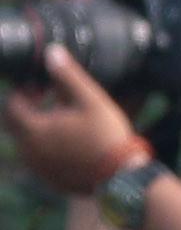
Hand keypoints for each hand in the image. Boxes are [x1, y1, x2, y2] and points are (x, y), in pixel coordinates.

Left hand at [3, 47, 143, 199]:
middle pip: (14, 123)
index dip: (23, 91)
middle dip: (27, 109)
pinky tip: (70, 141)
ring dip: (37, 127)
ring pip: (26, 141)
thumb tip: (52, 52)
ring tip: (63, 120)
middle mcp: (27, 150)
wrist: (120, 177)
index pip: (11, 104)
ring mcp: (37, 167)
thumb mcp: (90, 100)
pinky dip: (46, 145)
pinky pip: (38, 157)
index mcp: (33, 129)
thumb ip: (68, 75)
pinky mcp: (48, 178)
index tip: (41, 87)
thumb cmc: (106, 136)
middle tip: (48, 100)